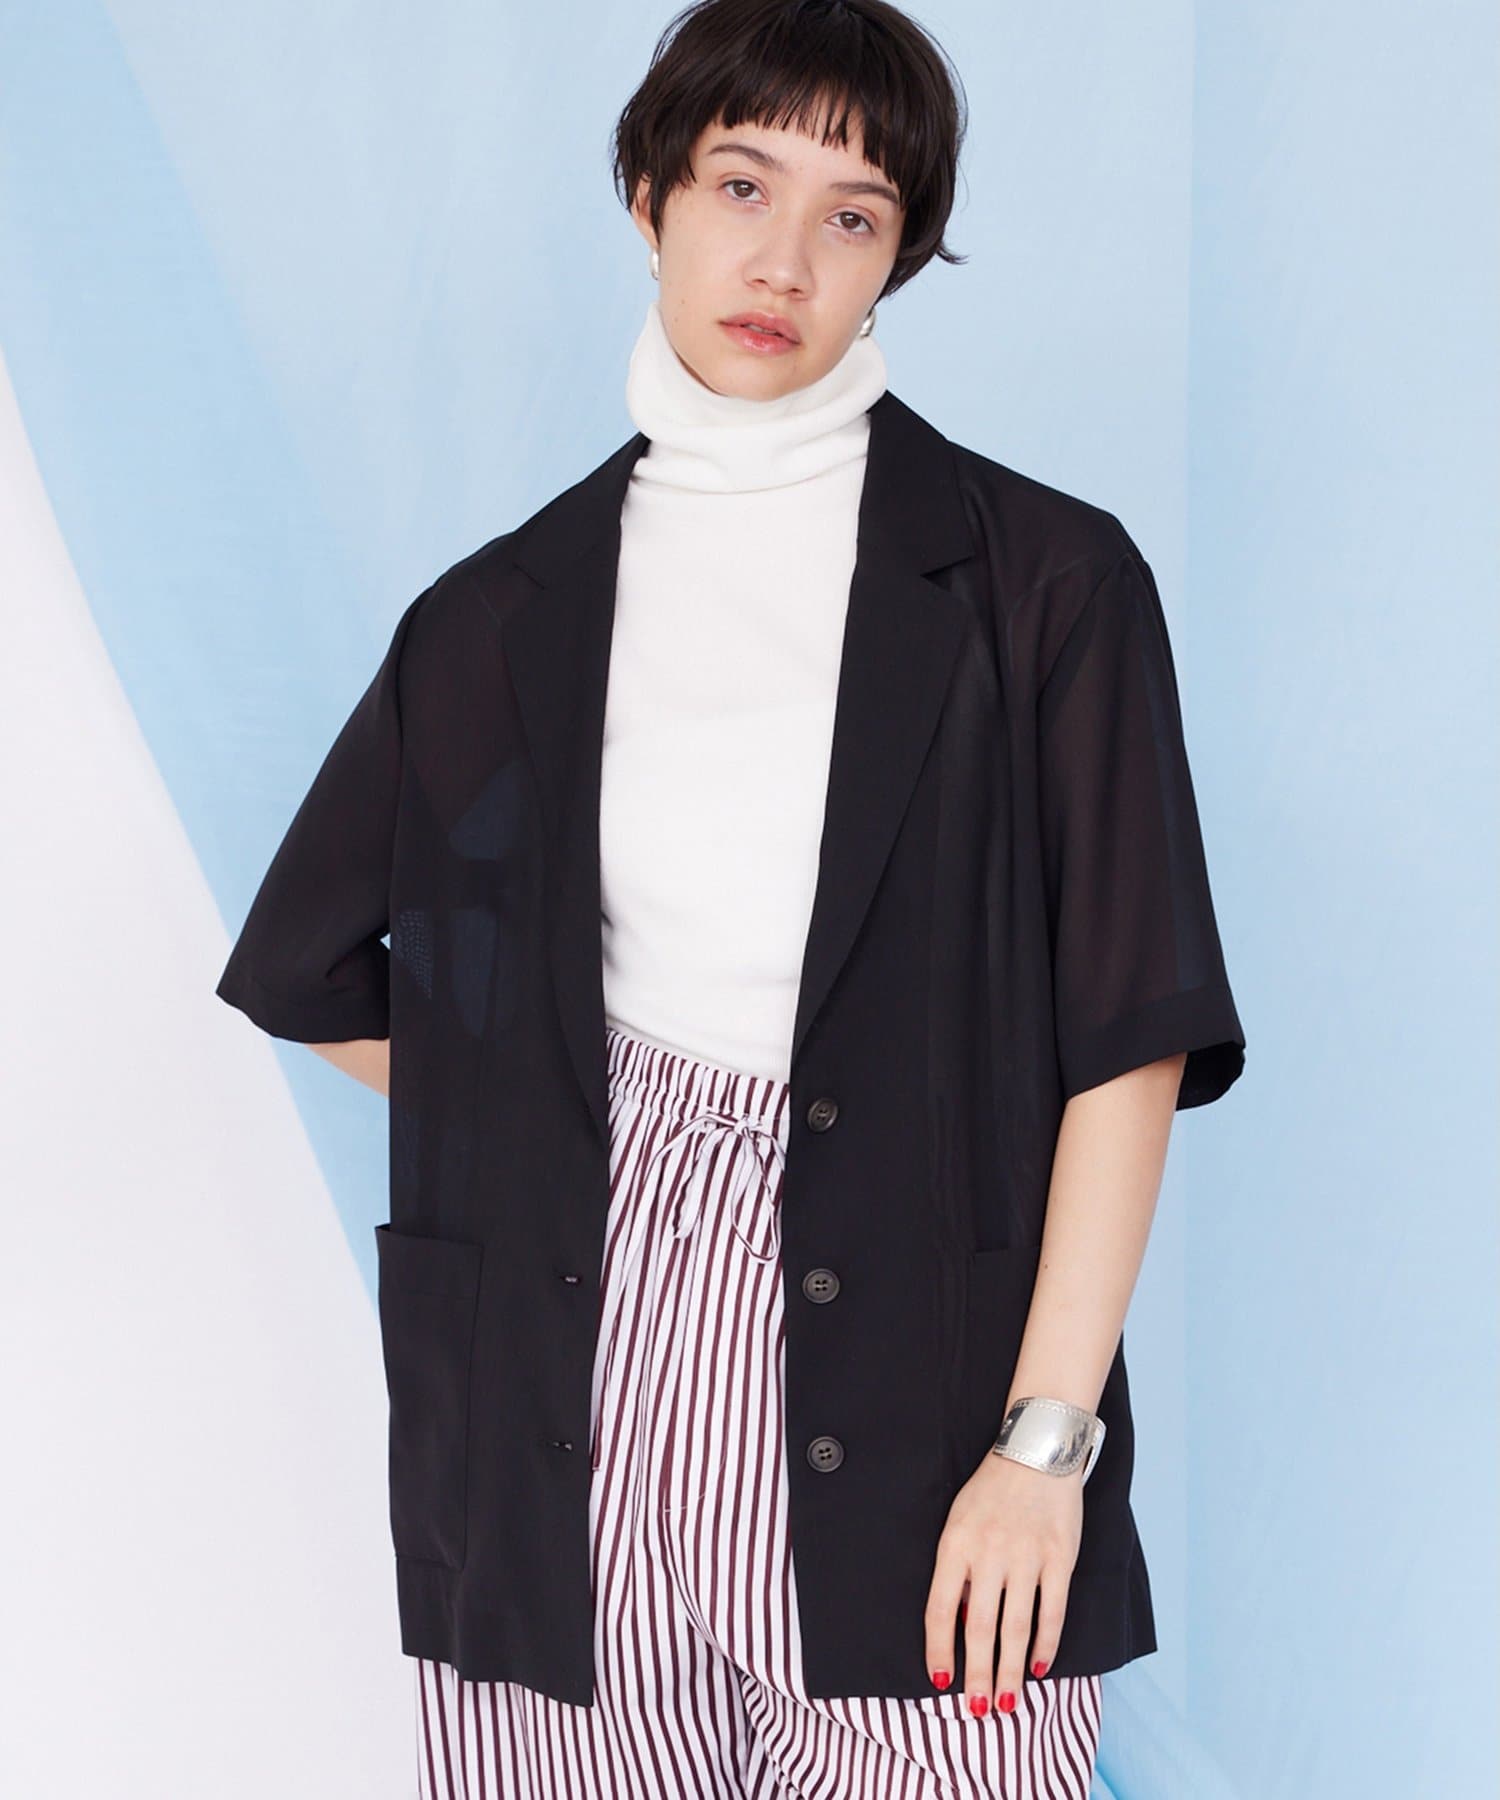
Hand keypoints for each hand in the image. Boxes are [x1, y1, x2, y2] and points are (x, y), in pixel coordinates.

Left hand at [923, 1448, 1083, 1714]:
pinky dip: (1045, 1644)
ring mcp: (1026, 1556)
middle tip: (978, 1710)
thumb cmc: (990, 1492)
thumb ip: (957, 1570)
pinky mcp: (1059, 1557)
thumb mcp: (958, 1522)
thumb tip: (959, 1625)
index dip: (938, 1651)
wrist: (1035, 1452)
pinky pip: (1052, 1611)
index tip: (938, 1682)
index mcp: (955, 1545)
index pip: (940, 1609)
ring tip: (1006, 1702)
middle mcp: (989, 1553)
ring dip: (1010, 1670)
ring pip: (1016, 1627)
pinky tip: (1038, 1668)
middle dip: (977, 1675)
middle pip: (980, 1627)